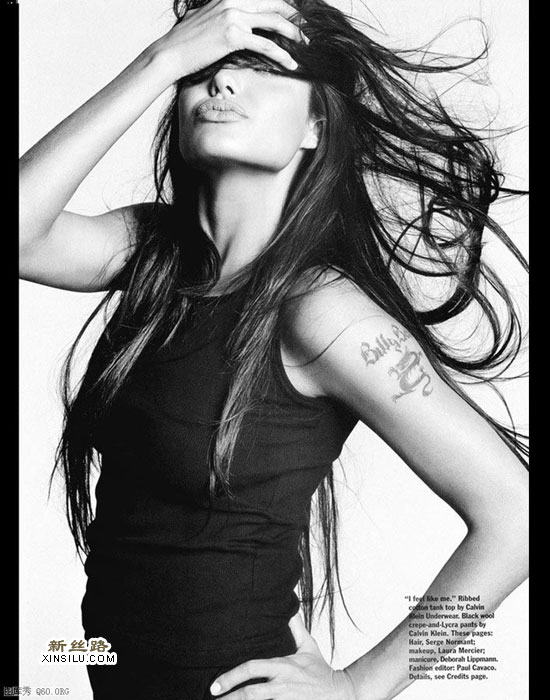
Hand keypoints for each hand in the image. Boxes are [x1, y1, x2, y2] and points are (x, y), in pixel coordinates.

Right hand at [151, 0, 306, 82]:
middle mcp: (233, 1)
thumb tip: (233, 23)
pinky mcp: (233, 36)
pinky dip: (282, 55)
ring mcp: (233, 16)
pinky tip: (291, 64)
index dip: (284, 5)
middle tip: (306, 30)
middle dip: (295, 17)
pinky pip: (266, 45)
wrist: (170, 53)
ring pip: (274, 22)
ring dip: (294, 34)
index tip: (295, 17)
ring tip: (304, 46)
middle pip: (275, 3)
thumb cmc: (186, 42)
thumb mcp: (205, 20)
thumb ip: (222, 16)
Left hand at [209, 612, 356, 698]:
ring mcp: (285, 699)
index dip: (232, 676)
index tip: (215, 685)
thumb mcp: (309, 646)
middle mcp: (282, 684)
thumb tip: (290, 607)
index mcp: (282, 666)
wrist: (341, 693)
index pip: (252, 668)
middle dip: (230, 698)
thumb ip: (296, 628)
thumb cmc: (321, 671)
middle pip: (250, 693)